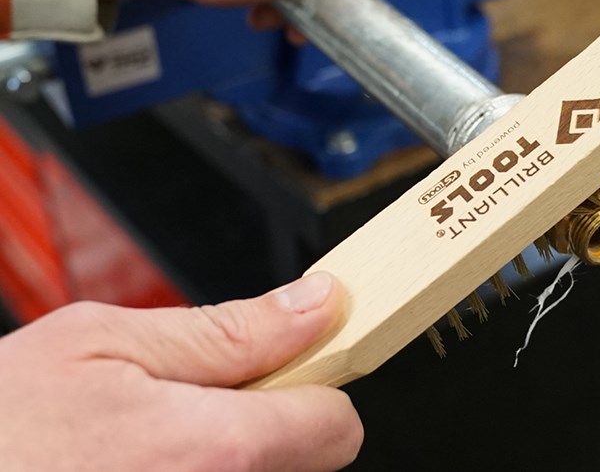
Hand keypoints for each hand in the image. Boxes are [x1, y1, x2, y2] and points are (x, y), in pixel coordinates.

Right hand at [0, 272, 362, 471]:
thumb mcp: (104, 341)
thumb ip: (227, 330)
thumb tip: (316, 304)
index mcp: (210, 452)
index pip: (336, 428)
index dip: (321, 384)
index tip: (298, 364)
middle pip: (302, 462)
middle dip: (268, 419)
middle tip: (197, 398)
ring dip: (223, 454)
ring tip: (143, 438)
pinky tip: (132, 464)